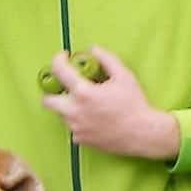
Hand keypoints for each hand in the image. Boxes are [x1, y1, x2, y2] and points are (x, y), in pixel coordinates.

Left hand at [41, 45, 180, 160]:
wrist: (143, 134)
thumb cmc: (134, 104)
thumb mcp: (124, 75)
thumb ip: (106, 58)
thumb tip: (92, 49)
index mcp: (83, 93)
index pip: (58, 71)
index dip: (58, 59)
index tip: (63, 58)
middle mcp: (74, 111)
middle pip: (47, 100)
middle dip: (52, 92)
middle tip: (66, 86)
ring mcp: (76, 127)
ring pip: (60, 114)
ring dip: (68, 106)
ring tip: (86, 103)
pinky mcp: (80, 140)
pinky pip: (72, 127)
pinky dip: (78, 121)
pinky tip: (92, 118)